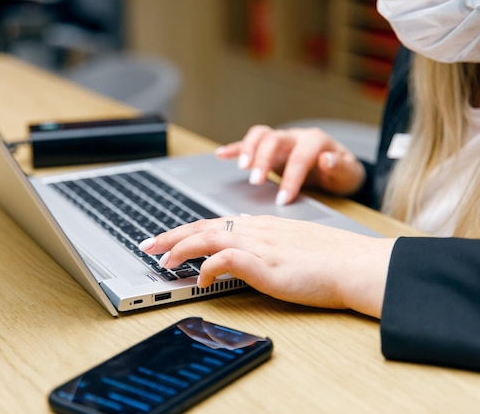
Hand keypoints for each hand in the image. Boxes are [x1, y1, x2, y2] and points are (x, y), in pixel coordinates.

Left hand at [139, 216, 394, 317]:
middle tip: (146, 244)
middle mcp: (255, 231)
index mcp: (261, 226)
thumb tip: (241, 235)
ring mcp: (260, 245)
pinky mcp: (266, 263)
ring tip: (161, 261)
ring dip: (179, 248)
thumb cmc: (330, 258)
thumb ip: (264, 238)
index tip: (166, 238)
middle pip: (202, 226)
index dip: (186, 230)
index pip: (213, 223)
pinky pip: (225, 260)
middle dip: (170, 235)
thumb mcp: (291, 242)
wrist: (356, 264)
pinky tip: (199, 279)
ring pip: (207, 238)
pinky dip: (206, 267)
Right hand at [215, 125, 366, 204]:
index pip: (300, 157)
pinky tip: (221, 155)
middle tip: (257, 181)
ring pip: (260, 135)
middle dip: (264, 159)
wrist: (338, 168)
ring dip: (248, 150)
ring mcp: (280, 140)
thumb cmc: (341, 173)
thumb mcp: (348, 173)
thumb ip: (340, 167)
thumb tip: (328, 159)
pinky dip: (235, 148)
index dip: (291, 178)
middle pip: (274, 139)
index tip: (283, 199)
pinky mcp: (268, 148)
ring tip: (242, 167)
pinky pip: (249, 143)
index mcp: (315, 141)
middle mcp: (295, 136)